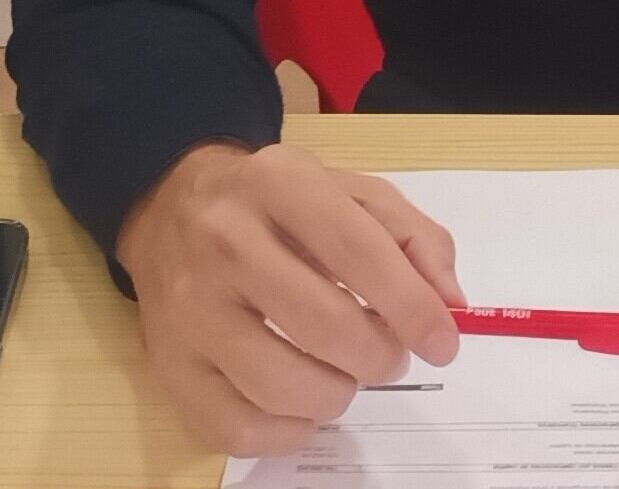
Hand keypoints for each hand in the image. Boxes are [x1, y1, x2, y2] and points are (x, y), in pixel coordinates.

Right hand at [114, 141, 463, 457]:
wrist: (170, 207)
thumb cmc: (276, 205)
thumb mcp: (346, 190)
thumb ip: (411, 236)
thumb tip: (449, 303)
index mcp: (277, 184)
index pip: (358, 252)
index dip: (412, 306)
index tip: (444, 343)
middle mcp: (224, 242)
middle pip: (324, 325)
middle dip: (379, 356)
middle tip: (388, 355)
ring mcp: (188, 308)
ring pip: (281, 386)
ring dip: (337, 396)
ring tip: (344, 375)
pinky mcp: (169, 365)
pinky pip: (236, 429)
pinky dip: (286, 434)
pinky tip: (301, 407)